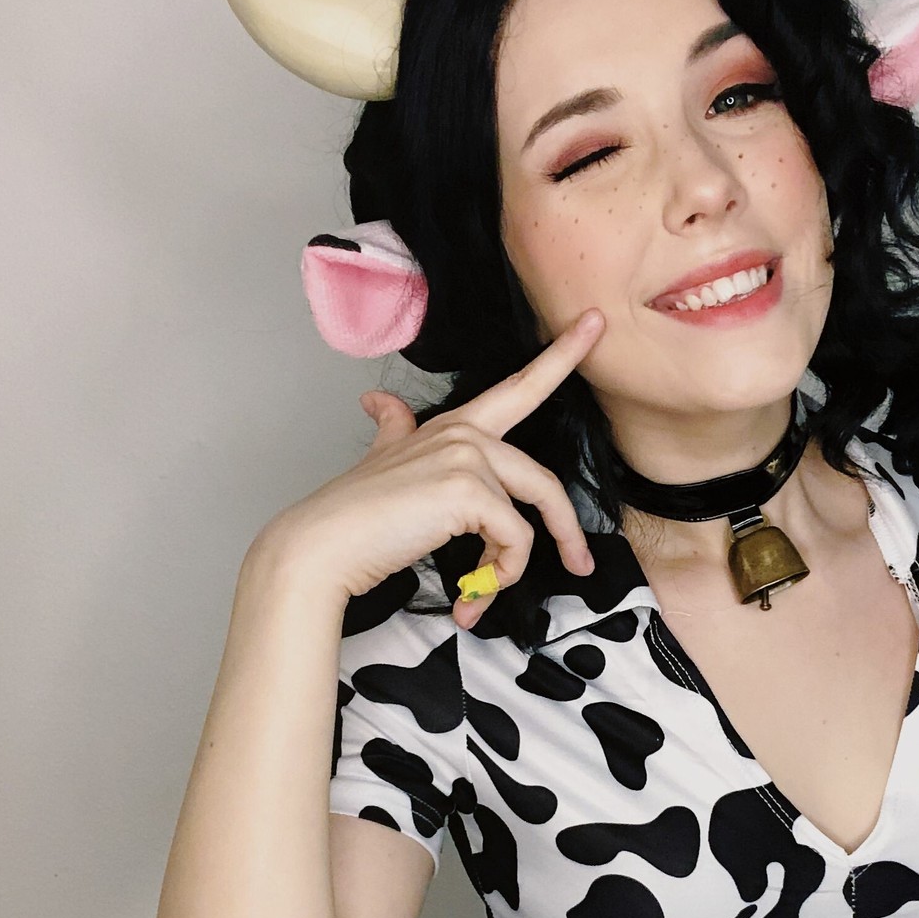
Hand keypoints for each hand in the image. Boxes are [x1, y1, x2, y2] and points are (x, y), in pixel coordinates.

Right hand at [269, 309, 605, 622]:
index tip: (595, 322)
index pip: (517, 386)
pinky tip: (470, 595)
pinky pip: (515, 541)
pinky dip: (499, 575)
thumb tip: (377, 400)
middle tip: (580, 564)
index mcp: (453, 427)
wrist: (323, 544)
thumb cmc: (354, 515)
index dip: (562, 354)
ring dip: (514, 568)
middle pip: (543, 480)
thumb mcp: (381, 459)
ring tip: (484, 595)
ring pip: (533, 515)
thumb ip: (393, 427)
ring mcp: (468, 457)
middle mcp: (465, 434)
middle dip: (568, 529)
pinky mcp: (470, 491)